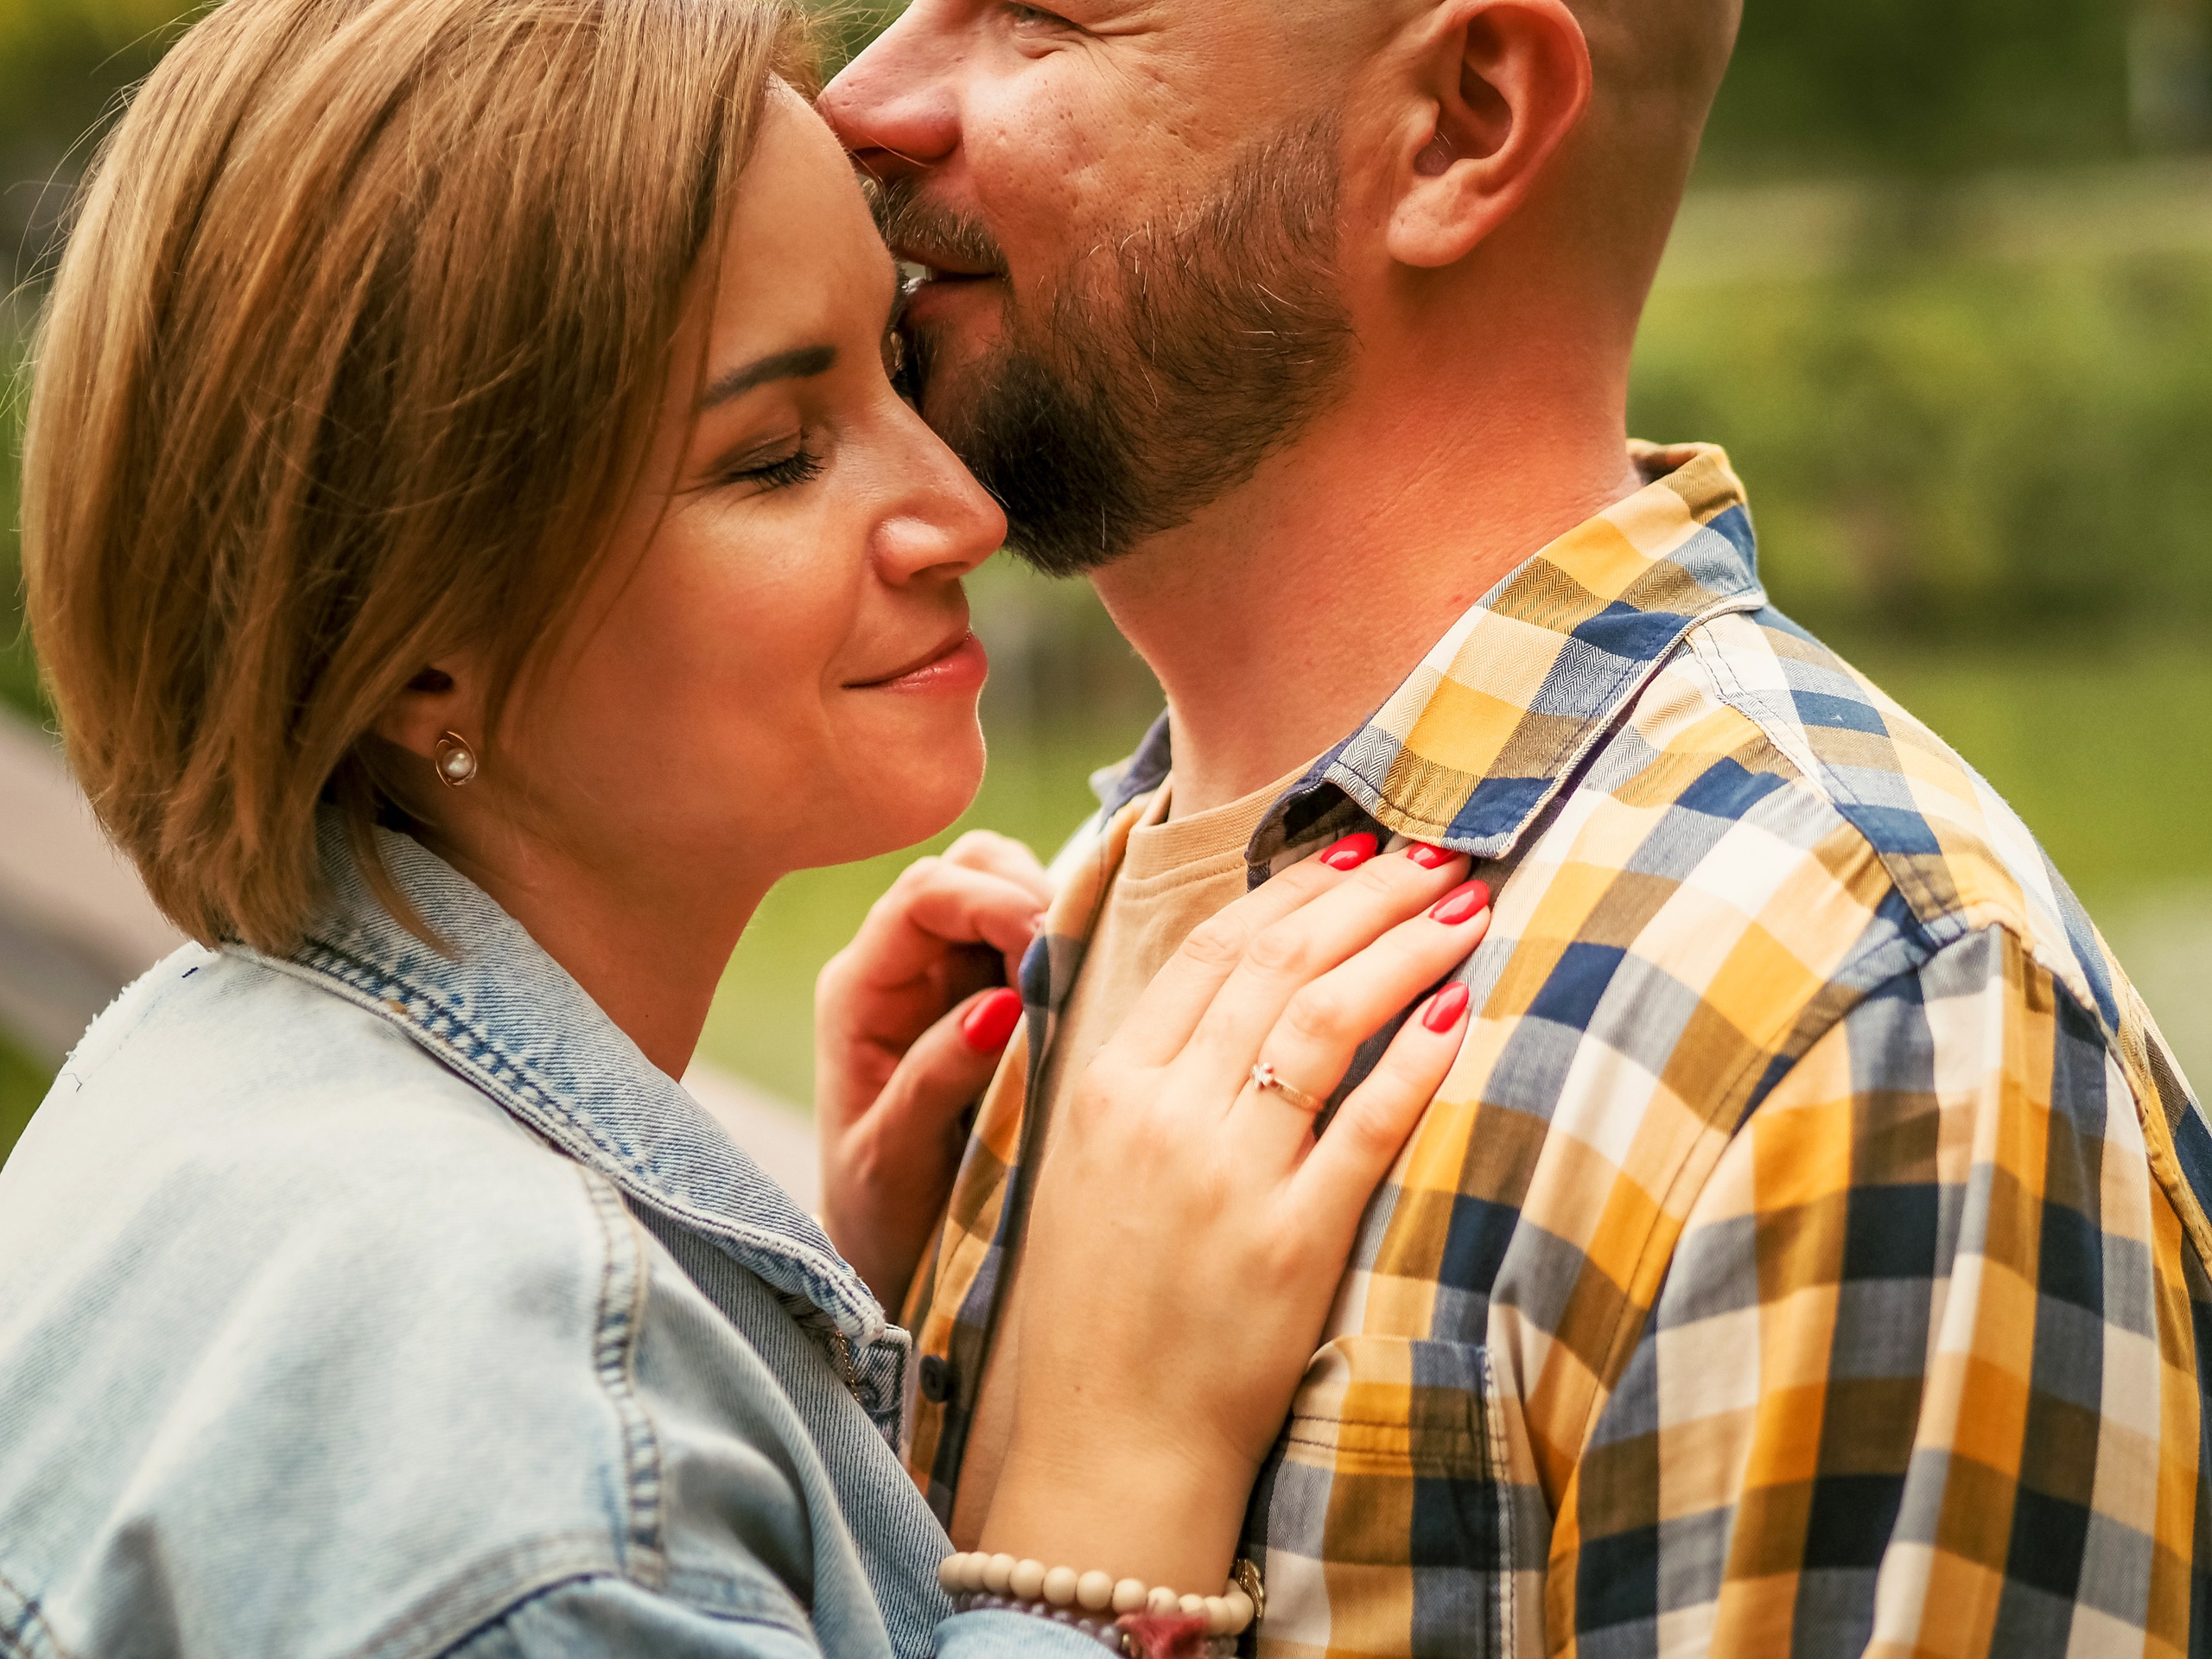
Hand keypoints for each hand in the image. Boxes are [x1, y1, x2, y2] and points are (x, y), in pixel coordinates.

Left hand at [816, 832, 1050, 1307]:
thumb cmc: (880, 1221)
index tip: (1050, 947)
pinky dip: (1069, 949)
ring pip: (1008, 891)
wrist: (888, 1267)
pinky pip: (1035, 943)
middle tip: (1075, 961)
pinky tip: (1087, 994)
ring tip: (1082, 982)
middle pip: (969, 869)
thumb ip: (936, 1079)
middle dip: (1028, 892)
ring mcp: (948, 980)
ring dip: (1053, 918)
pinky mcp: (991, 1000)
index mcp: (860, 991)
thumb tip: (999, 1005)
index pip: (925, 895)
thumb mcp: (894, 1161)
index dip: (993, 902)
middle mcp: (900, 970)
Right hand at [982, 841, 1489, 1593]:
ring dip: (1402, 948)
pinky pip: (1366, 1126)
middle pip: (1276, 961)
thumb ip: (1150, 1073)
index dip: (1295, 885)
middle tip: (1436, 854)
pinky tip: (1462, 1008)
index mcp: (1106, 1085)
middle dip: (1367, 894)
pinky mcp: (1288, 1246)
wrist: (1110, 1445)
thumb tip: (1233, 983)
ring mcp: (1223, 1178)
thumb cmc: (1107, 1304)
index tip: (1357, 849)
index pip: (1211, 947)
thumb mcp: (1092, 1166)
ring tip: (1464, 907)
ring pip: (1321, 1020)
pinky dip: (1416, 1058)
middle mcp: (1159, 1115)